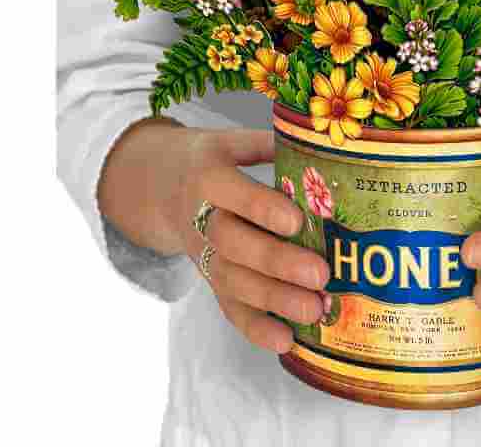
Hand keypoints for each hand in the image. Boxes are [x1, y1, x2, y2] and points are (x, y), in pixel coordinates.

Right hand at [101, 122, 329, 353]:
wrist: (157, 186)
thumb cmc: (210, 160)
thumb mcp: (231, 141)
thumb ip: (269, 143)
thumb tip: (323, 144)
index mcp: (209, 176)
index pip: (234, 193)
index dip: (263, 209)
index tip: (297, 221)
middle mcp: (201, 218)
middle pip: (233, 245)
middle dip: (276, 262)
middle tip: (320, 275)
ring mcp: (202, 254)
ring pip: (231, 281)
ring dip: (273, 300)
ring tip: (314, 311)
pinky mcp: (208, 279)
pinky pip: (227, 307)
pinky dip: (255, 328)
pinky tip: (286, 341)